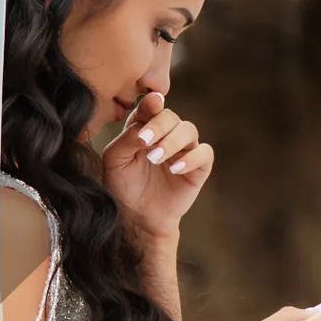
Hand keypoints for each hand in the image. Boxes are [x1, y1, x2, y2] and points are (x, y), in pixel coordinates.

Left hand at [101, 91, 212, 244]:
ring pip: (188, 130)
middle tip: (145, 141)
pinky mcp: (199, 167)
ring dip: (172, 141)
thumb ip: (126, 140)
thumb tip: (143, 130)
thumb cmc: (123, 185)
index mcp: (144, 126)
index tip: (151, 104)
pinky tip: (175, 169)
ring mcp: (184, 149)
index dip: (152, 103)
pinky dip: (192, 158)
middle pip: (170, 116)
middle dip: (159, 125)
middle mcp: (166, 134)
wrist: (137, 216)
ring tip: (155, 158)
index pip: (151, 106)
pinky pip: (204, 153)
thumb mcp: (115, 161)